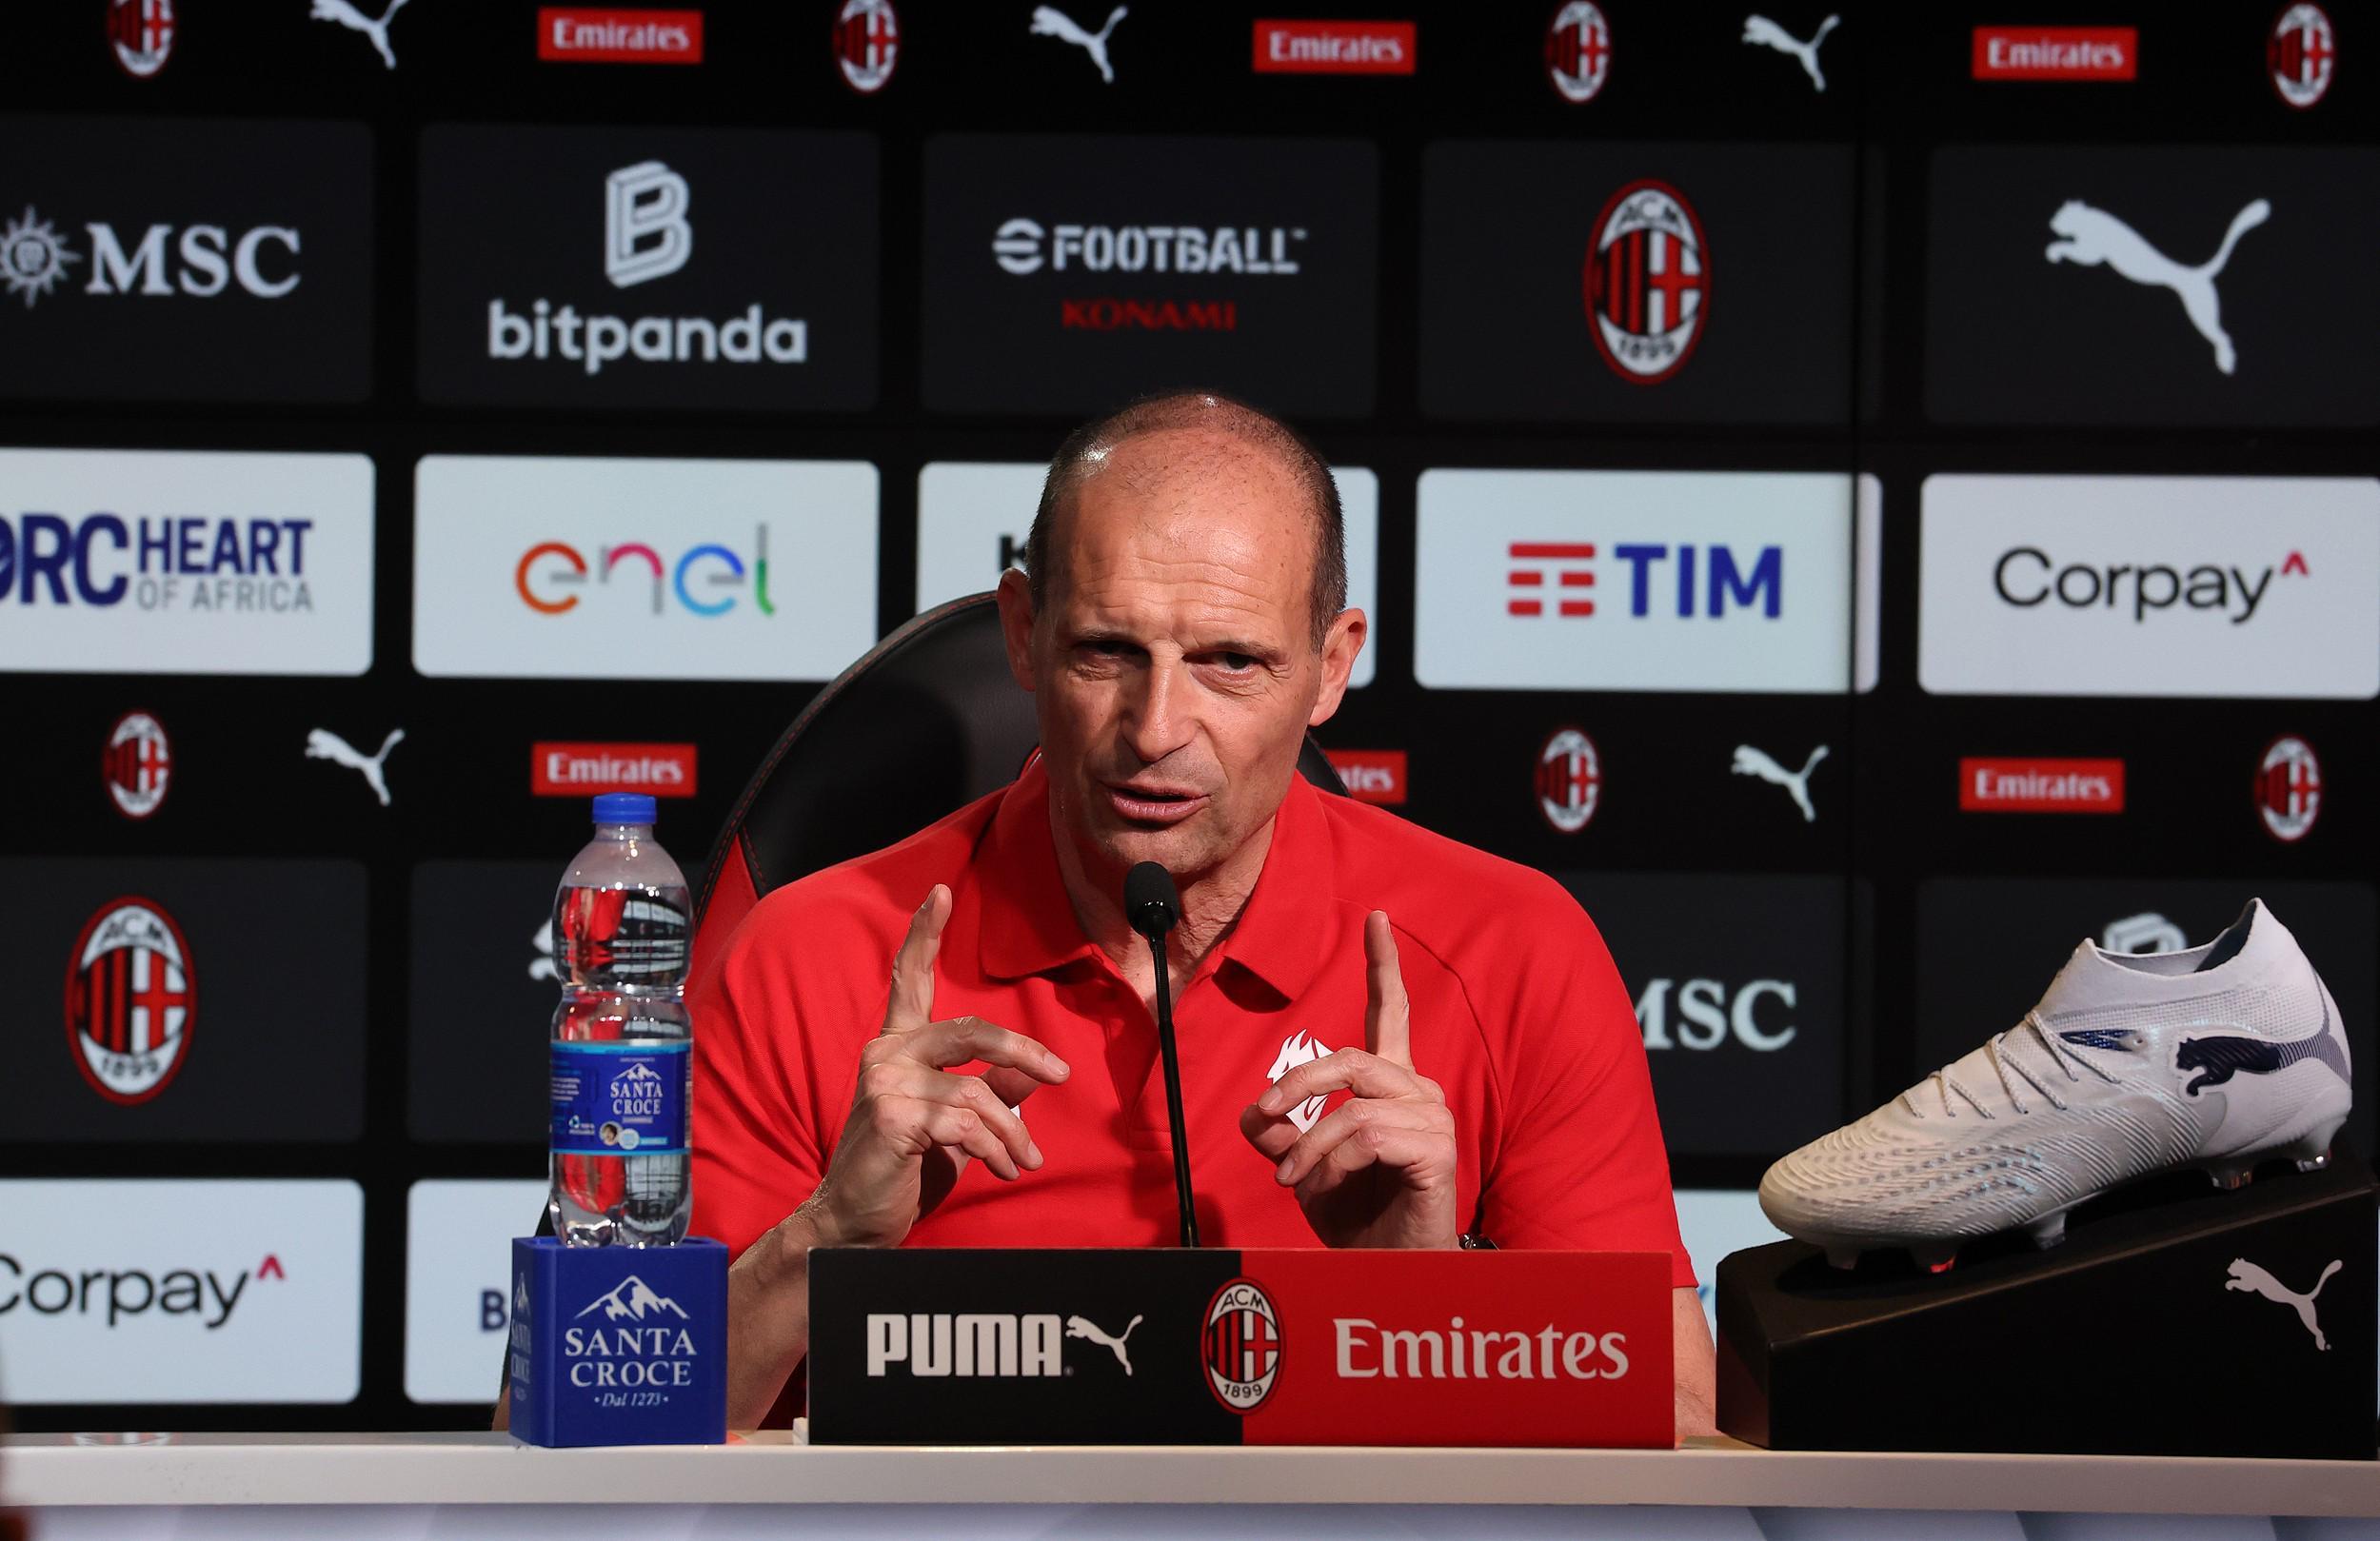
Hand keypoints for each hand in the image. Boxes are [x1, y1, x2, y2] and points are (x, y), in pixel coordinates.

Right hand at [801, 885, 1069, 1250]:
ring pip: (978, 1092)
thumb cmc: (902, 1169)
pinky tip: (1003, 1170)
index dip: (924, 933)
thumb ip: (989, 1091)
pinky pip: (966, 1124)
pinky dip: (996, 1149)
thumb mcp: (954, 1125)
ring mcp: (885, 1082)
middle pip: (971, 1030)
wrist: (853, 1224)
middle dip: (1023, 1050)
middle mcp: (886, 1053)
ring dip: (1011, 1132)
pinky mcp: (893, 1116)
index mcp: (897, 1046)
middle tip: (1059, 1074)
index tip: (941, 891)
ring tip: (1023, 1161)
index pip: (910, 979)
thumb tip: (1032, 1072)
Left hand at [1240, 911, 1458, 1248]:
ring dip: (1308, 1143)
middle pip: (1351, 1057)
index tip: (1377, 918)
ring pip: (1352, 1104)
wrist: (1389, 1272)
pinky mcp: (1438, 1148)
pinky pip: (1368, 1135)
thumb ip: (1280, 1134)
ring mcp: (1433, 1117)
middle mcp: (1417, 1090)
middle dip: (1297, 1083)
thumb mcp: (1305, 1169)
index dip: (1383, 965)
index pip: (1389, 1013)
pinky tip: (1321, 1187)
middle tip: (1262, 1116)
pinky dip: (1330, 1161)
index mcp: (1391, 1085)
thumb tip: (1250, 1114)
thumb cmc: (1357, 1218)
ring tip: (1289, 1178)